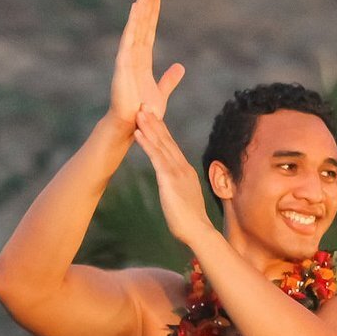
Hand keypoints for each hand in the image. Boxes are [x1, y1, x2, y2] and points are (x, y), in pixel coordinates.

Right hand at [108, 0, 184, 131]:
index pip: (149, 31)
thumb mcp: (161, 92)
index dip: (153, 13)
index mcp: (143, 61)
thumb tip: (180, 67)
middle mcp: (134, 55)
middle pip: (142, 24)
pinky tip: (136, 8)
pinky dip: (132, 23)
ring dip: (141, 7)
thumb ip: (169, 79)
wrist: (131, 125)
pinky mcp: (123, 64)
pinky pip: (129, 39)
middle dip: (147, 4)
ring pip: (136, 26)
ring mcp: (128, 58)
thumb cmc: (143, 112)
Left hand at [134, 108, 214, 246]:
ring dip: (149, 127)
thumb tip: (171, 185)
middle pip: (166, 140)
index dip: (161, 130)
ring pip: (160, 144)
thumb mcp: (182, 197)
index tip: (153, 116)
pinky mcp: (169, 179)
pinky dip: (147, 143)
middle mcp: (181, 167)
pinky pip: (156, 157)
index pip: (171, 146)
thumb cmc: (189, 220)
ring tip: (139, 112)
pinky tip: (138, 133)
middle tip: (144, 104)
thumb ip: (177, 186)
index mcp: (184, 170)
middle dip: (155, 122)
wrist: (197, 231)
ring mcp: (176, 172)